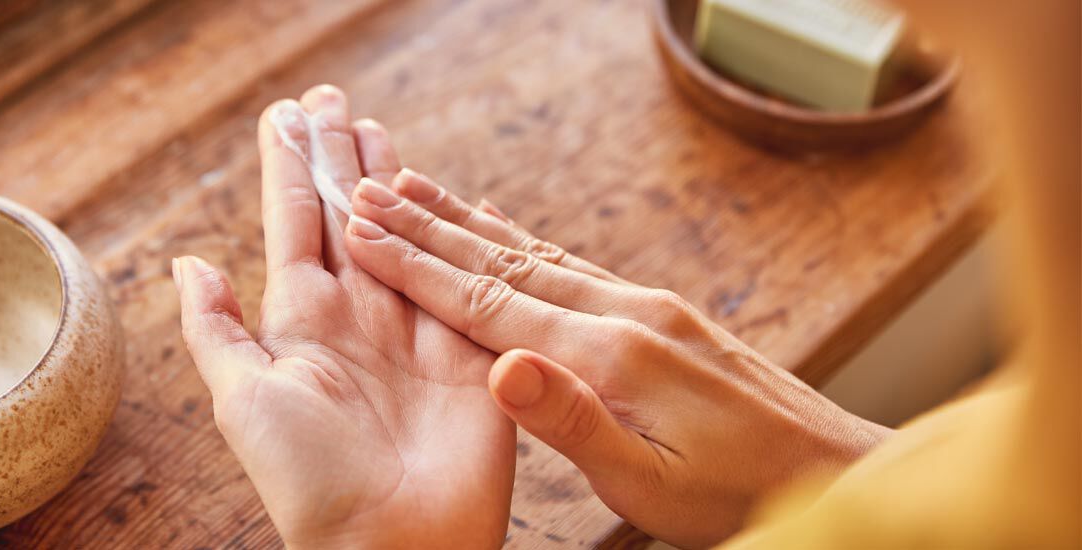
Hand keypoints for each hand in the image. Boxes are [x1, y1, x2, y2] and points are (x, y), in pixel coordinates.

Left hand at [173, 86, 513, 548]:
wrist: (392, 541)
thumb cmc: (307, 480)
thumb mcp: (241, 398)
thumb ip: (215, 328)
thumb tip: (188, 262)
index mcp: (302, 322)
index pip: (295, 223)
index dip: (292, 167)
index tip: (287, 116)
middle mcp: (359, 316)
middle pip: (350, 214)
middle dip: (342, 157)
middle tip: (335, 102)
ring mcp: (417, 328)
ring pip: (404, 232)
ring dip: (392, 179)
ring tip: (379, 126)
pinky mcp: (471, 346)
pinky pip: (464, 274)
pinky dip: (457, 230)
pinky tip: (448, 192)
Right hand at [341, 166, 890, 547]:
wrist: (832, 470)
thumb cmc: (737, 493)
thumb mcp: (649, 483)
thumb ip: (572, 423)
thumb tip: (502, 365)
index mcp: (609, 355)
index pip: (490, 303)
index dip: (419, 269)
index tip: (362, 233)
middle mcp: (625, 313)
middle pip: (505, 261)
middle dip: (428, 228)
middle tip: (367, 190)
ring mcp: (647, 306)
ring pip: (536, 252)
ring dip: (468, 223)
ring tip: (416, 190)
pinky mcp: (662, 314)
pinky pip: (572, 264)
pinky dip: (521, 240)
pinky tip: (502, 229)